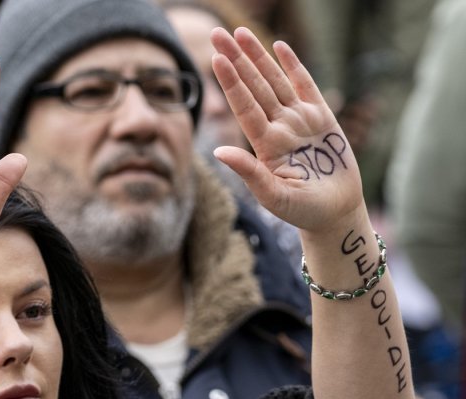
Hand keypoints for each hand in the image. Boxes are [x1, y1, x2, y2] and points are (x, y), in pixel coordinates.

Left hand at [209, 28, 363, 232]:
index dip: (231, 82)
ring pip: (275, 81)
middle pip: (254, 86)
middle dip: (236, 60)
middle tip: (216, 33)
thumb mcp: (274, 197)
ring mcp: (299, 120)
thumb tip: (218, 154)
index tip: (216, 59)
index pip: (244, 107)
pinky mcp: (322, 118)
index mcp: (265, 145)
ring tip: (240, 33)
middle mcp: (279, 127)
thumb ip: (250, 173)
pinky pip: (305, 86)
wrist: (334, 214)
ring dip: (258, 57)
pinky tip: (278, 47)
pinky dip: (293, 66)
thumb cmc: (303, 211)